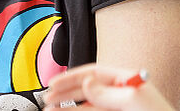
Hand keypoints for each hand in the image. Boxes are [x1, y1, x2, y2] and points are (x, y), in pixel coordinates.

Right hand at [42, 64, 174, 110]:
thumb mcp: (132, 101)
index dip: (71, 77)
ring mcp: (117, 108)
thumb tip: (86, 82)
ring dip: (67, 109)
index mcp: (125, 80)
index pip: (93, 73)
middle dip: (65, 94)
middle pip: (86, 90)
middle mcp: (120, 93)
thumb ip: (108, 93)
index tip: (53, 83)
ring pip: (86, 107)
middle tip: (47, 99)